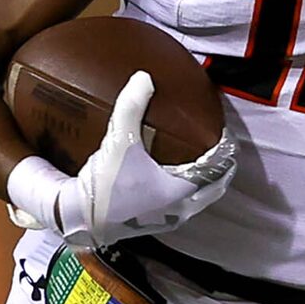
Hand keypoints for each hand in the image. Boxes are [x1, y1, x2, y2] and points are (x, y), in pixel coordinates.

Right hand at [9, 72, 235, 247]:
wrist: (78, 218)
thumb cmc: (104, 184)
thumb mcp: (119, 141)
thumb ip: (132, 107)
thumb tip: (144, 77)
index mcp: (181, 190)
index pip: (216, 170)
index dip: (224, 152)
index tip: (226, 137)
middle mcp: (180, 209)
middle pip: (214, 190)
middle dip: (221, 172)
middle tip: (221, 153)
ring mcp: (168, 221)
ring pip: (198, 203)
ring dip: (204, 186)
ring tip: (201, 166)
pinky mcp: (153, 225)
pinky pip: (180, 209)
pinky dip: (186, 195)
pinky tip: (172, 184)